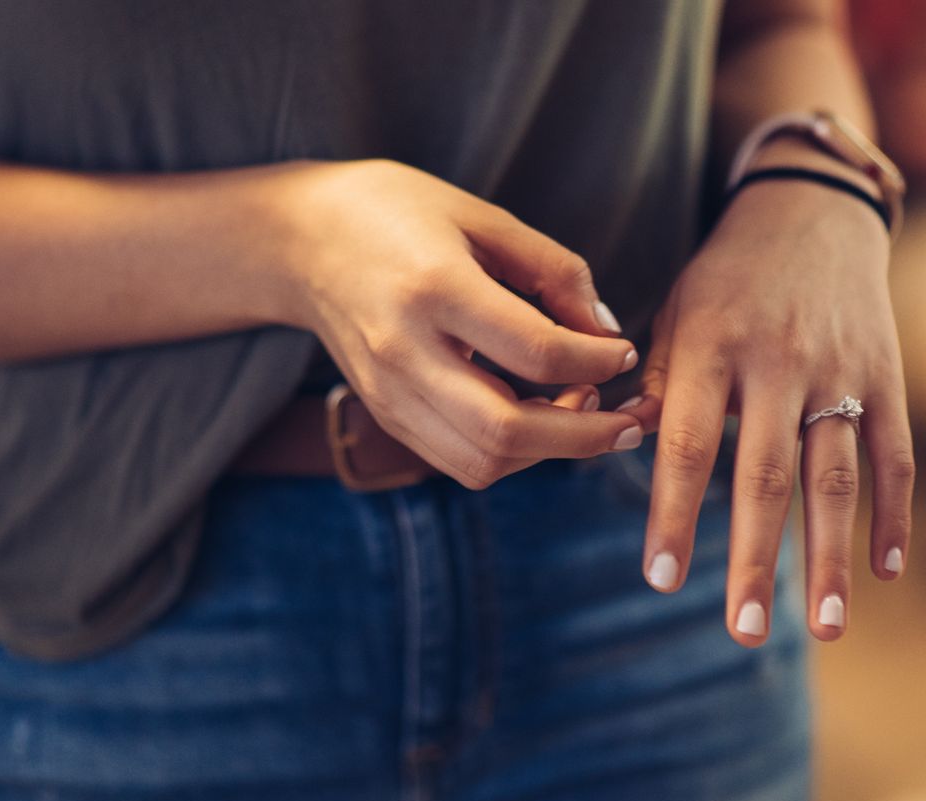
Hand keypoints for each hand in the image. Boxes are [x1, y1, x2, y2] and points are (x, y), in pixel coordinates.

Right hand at [258, 159, 644, 488]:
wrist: (299, 241)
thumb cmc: (398, 213)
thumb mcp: (482, 217)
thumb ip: (554, 272)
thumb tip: (608, 331)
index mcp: (434, 288)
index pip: (536, 351)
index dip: (598, 361)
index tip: (624, 350)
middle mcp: (405, 352)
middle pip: (507, 430)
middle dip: (584, 436)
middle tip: (626, 421)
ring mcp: (389, 393)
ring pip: (483, 461)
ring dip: (548, 452)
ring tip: (581, 412)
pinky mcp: (385, 415)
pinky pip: (459, 462)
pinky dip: (512, 455)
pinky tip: (538, 420)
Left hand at [624, 178, 914, 645]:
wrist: (812, 210)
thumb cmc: (725, 277)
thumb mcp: (675, 311)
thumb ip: (651, 382)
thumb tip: (608, 442)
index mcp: (711, 347)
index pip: (687, 445)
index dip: (674, 514)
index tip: (663, 579)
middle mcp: (777, 363)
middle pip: (765, 477)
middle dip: (756, 560)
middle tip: (744, 630)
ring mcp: (839, 372)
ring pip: (836, 477)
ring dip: (832, 556)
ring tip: (829, 627)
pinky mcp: (887, 377)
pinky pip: (894, 454)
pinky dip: (894, 513)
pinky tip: (887, 570)